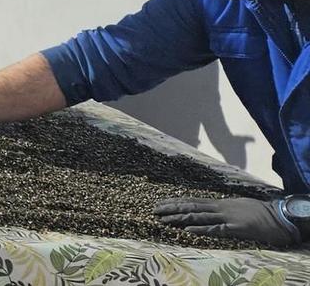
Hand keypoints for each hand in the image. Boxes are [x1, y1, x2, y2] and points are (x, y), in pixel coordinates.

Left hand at [154, 197, 300, 246]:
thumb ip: (222, 209)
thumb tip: (209, 209)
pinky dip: (202, 230)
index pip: (192, 201)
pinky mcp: (235, 227)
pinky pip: (216, 229)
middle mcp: (220, 208)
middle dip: (171, 208)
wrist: (278, 217)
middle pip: (191, 207)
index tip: (160, 202)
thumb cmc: (258, 213)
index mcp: (219, 203)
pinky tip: (188, 230)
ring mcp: (227, 217)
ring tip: (164, 220)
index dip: (175, 202)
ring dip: (180, 218)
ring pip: (199, 217)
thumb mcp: (236, 207)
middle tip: (154, 210)